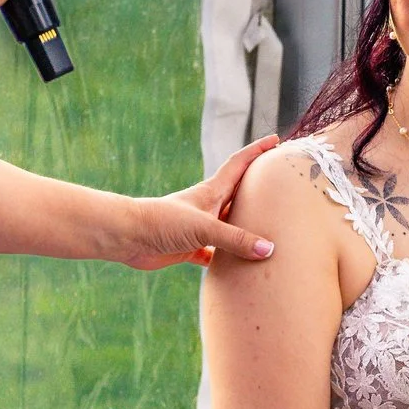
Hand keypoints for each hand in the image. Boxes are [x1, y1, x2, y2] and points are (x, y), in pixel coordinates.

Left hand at [120, 135, 280, 269]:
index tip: (276, 140)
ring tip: (269, 231)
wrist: (127, 237)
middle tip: (281, 185)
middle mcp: (208, 207)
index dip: (257, 151)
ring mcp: (199, 228)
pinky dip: (228, 259)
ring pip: (230, 226)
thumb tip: (269, 249)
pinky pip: (216, 253)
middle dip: (258, 189)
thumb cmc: (163, 222)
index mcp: (212, 192)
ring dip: (246, 228)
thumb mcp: (204, 228)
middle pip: (239, 194)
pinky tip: (239, 268)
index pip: (239, 164)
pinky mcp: (190, 248)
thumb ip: (236, 239)